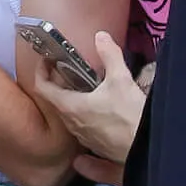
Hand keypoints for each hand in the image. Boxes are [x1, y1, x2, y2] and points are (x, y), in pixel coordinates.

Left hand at [30, 33, 142, 173]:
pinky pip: (81, 126)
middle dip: (58, 83)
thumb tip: (101, 37)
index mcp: (70, 106)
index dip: (41, 71)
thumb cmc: (129, 116)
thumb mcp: (120, 80)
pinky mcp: (94, 145)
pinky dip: (82, 114)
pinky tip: (97, 108)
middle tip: (66, 69)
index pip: (43, 87)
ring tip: (83, 86)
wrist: (144, 148)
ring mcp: (81, 136)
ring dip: (71, 99)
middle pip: (55, 101)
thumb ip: (110, 55)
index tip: (47, 60)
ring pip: (68, 115)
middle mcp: (71, 123)